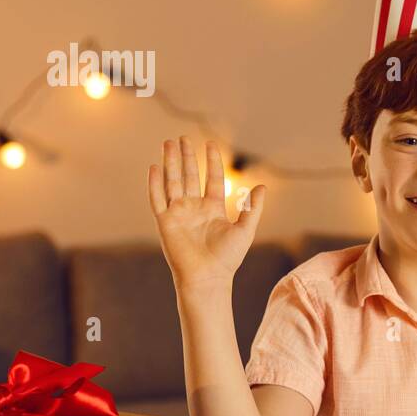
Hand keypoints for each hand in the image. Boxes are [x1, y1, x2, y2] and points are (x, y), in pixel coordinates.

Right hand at [147, 136, 265, 289]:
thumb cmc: (228, 258)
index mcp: (213, 209)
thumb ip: (253, 208)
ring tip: (168, 143)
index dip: (211, 162)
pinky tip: (154, 167)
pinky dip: (155, 184)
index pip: (211, 179)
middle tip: (183, 137)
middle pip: (189, 176)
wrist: (208, 277)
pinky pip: (158, 199)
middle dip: (186, 157)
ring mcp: (178, 214)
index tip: (210, 144)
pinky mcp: (165, 222)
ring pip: (173, 182)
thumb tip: (262, 187)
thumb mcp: (245, 229)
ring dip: (170, 163)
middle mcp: (194, 208)